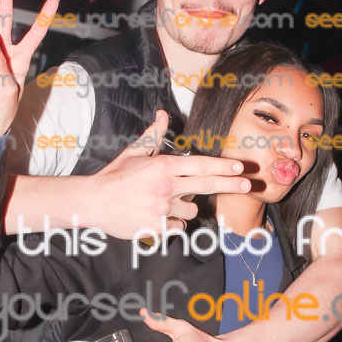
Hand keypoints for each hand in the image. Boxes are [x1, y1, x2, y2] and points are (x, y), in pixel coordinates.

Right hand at [92, 111, 250, 237]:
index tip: (240, 168)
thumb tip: (163, 114)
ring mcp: (163, 208)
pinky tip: (157, 217)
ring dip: (185, 207)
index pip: (201, 165)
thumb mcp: (133, 152)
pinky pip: (179, 226)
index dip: (223, 166)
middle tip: (247, 185)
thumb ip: (153, 135)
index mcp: (163, 166)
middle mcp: (166, 187)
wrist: (93, 202)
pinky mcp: (158, 227)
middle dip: (231, 184)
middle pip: (207, 185)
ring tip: (164, 203)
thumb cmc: (114, 177)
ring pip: (192, 209)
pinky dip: (173, 224)